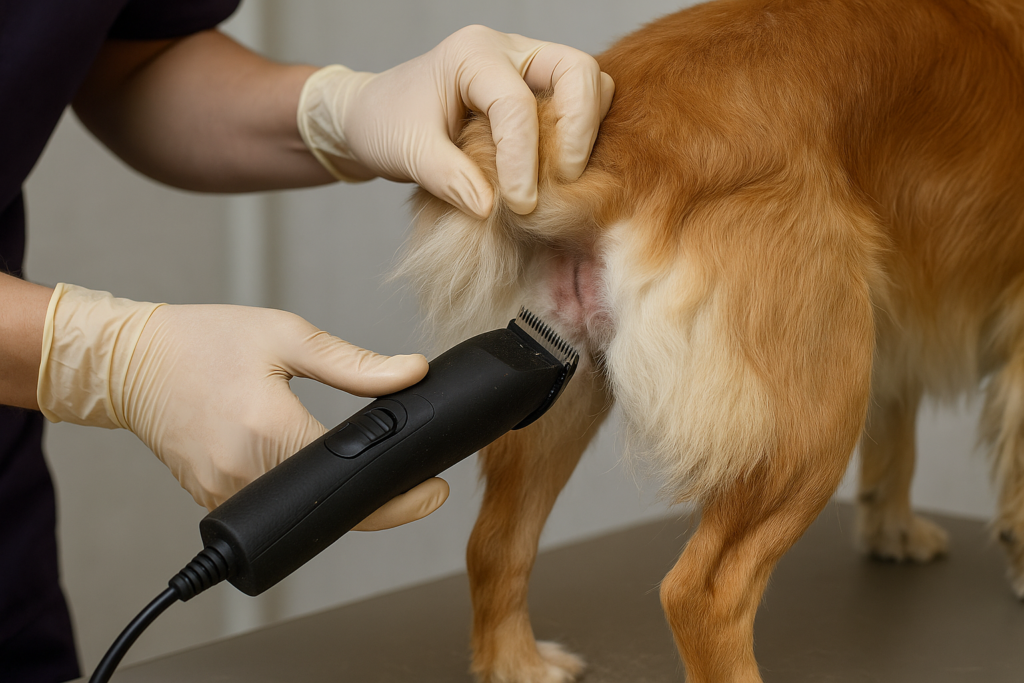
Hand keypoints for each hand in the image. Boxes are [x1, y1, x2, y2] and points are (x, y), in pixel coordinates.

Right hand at [37, 284, 448, 523]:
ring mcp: (226, 493)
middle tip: (403, 472)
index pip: (352, 485)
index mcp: (270, 432)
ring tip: (361, 462)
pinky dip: (300, 491)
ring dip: (337, 497)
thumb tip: (412, 374)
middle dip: (375, 498)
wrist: (130, 361)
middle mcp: (245, 474)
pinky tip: (313, 463)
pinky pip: (273, 507)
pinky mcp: (214, 498)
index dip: (401, 497)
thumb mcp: (286, 336)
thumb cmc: (203, 341)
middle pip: (331, 510)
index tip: (432, 489)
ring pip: (302, 515)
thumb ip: (355, 364)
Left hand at [297, 25, 615, 216]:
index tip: (519, 206)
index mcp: (472, 54)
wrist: (374, 117)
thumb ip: (448, 178)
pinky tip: (557, 175)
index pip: (515, 103)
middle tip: (563, 180)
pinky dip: (579, 138)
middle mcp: (510, 52)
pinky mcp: (538, 94)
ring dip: (585, 131)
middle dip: (578, 128)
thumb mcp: (407, 154)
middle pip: (578, 71)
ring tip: (561, 178)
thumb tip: (490, 209)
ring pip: (589, 85)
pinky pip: (578, 107)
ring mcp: (529, 70)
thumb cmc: (385, 124)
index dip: (523, 159)